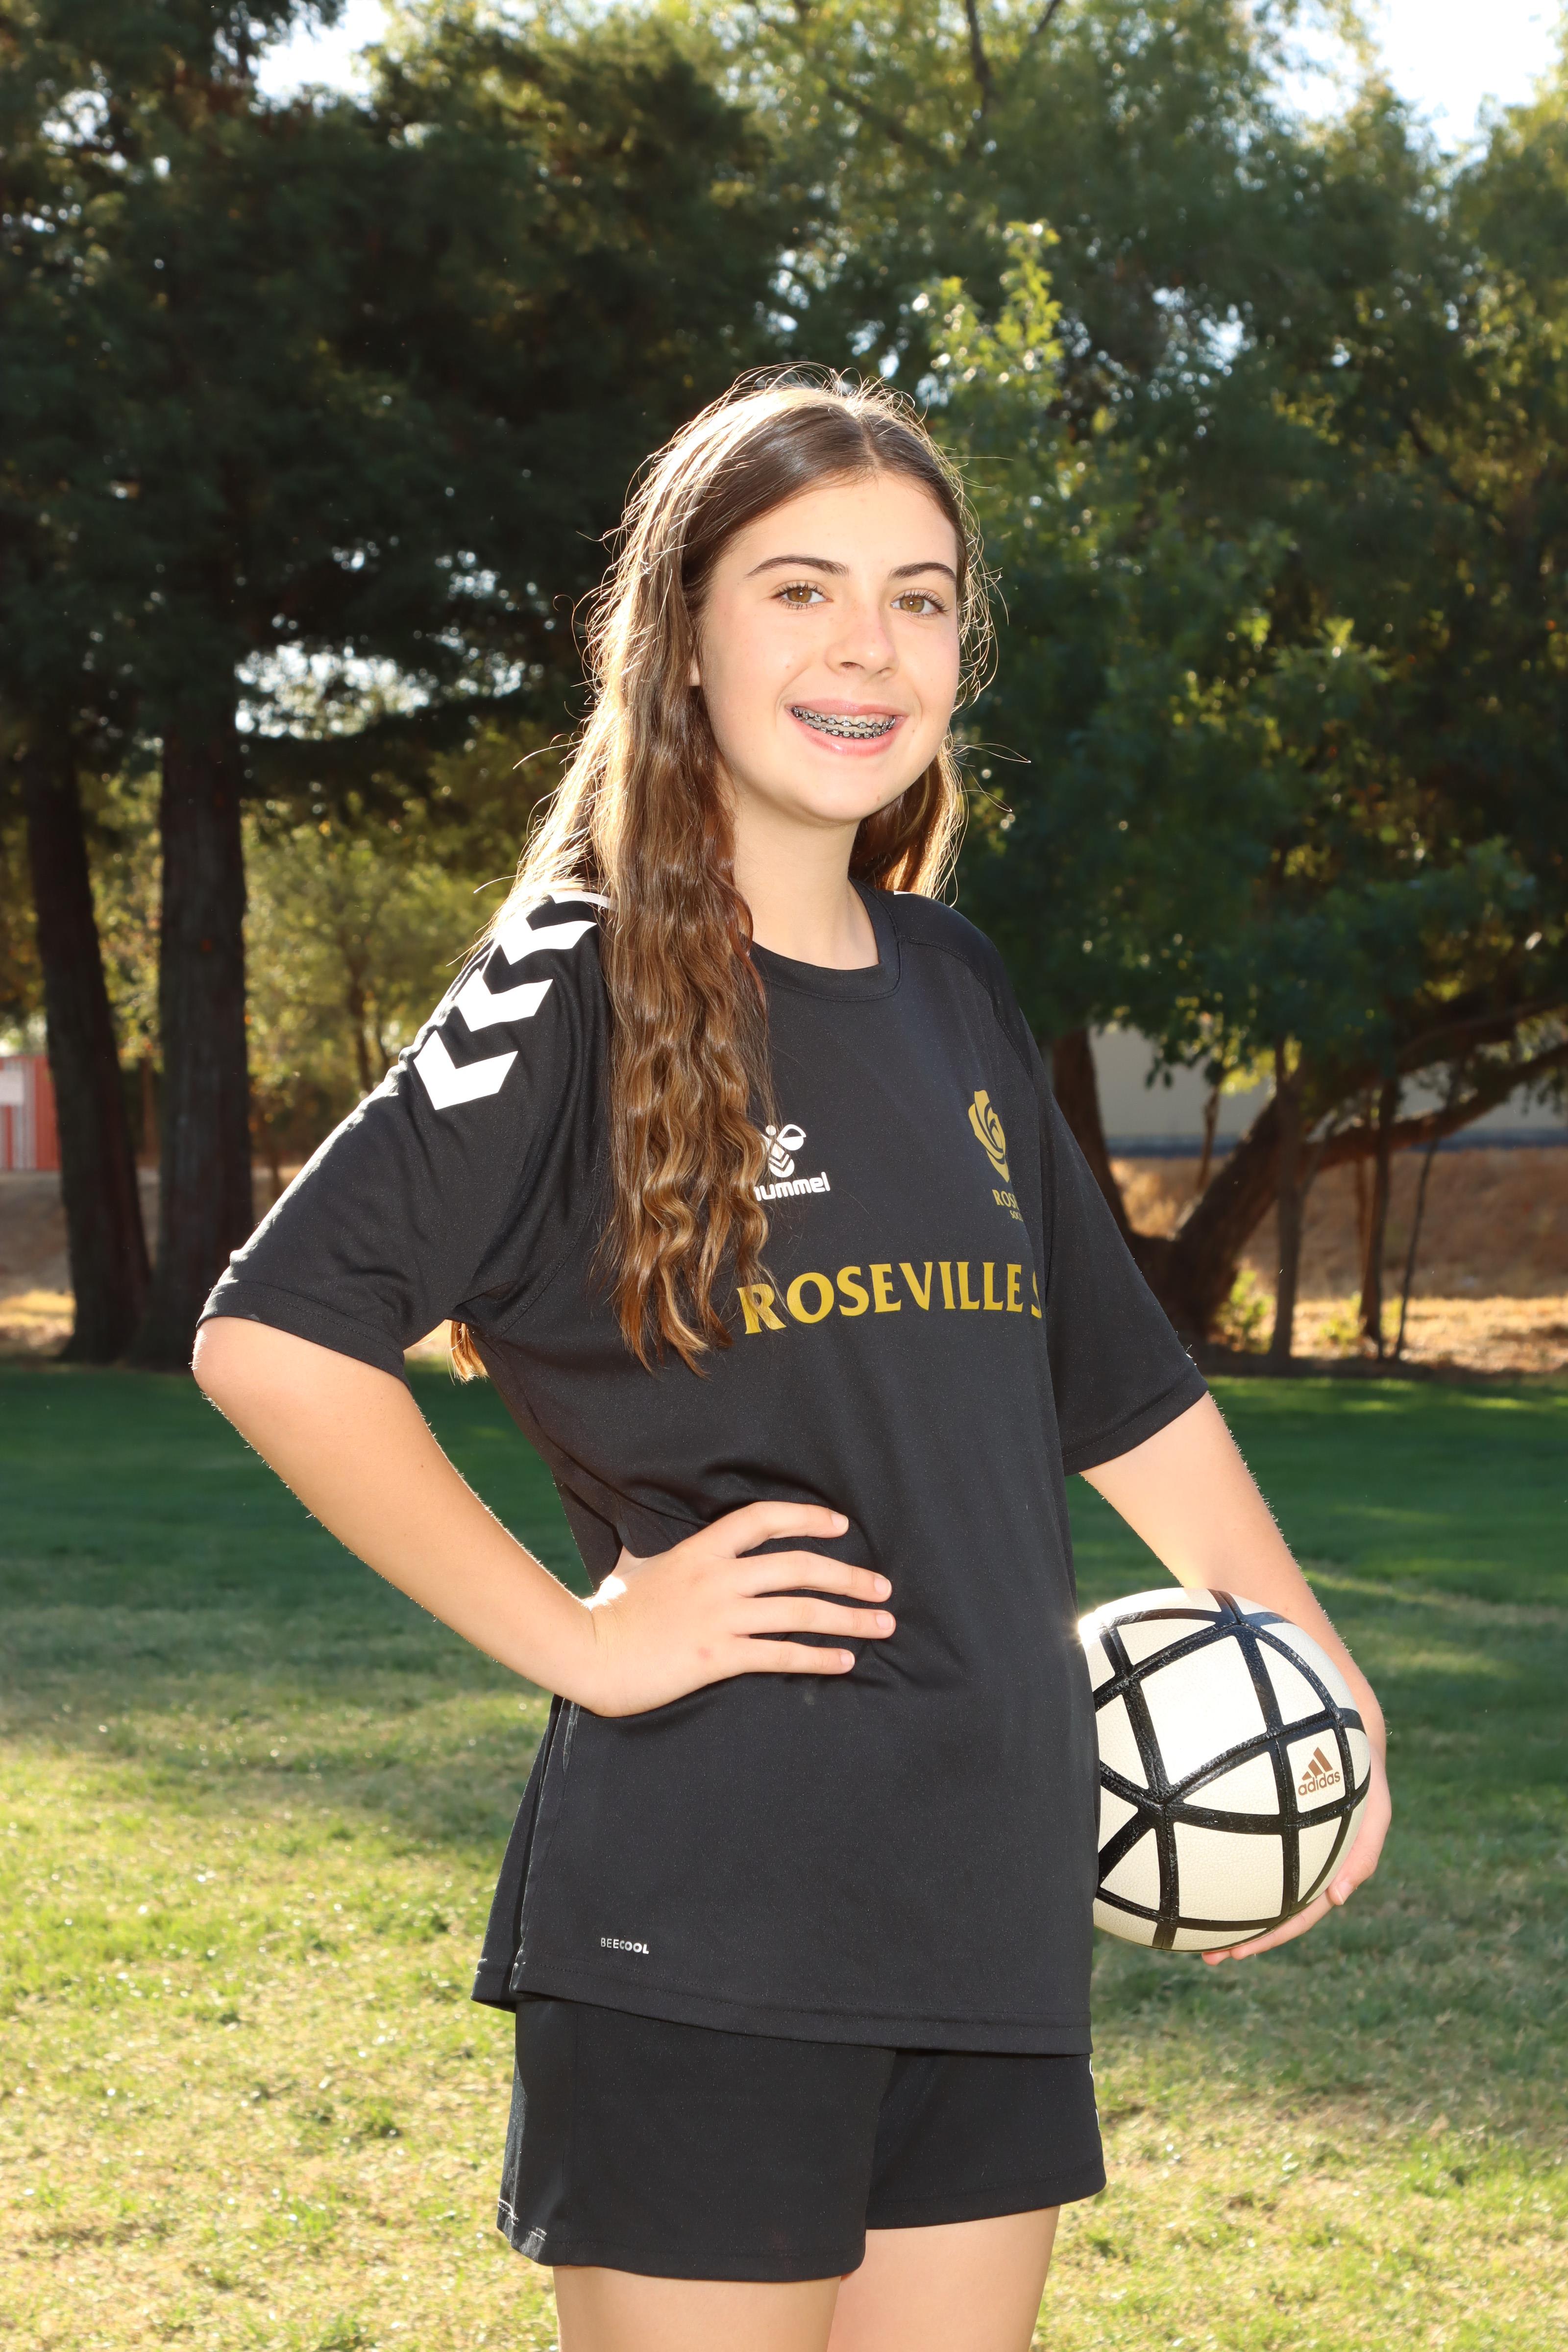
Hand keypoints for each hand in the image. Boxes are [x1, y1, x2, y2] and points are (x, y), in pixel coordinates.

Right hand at [569, 1501, 894, 1717]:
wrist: (589, 1652)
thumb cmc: (609, 1611)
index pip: (762, 1519)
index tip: (841, 1525)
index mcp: (700, 1550)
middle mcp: (717, 1578)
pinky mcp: (717, 1657)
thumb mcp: (631, 1566)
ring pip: (799, 1611)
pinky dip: (818, 1657)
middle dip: (848, 1576)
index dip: (806, 1517)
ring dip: (848, 1618)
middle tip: (882, 1587)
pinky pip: (780, 1654)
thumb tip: (640, 1541)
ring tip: (882, 1624)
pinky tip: (845, 1661)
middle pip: (798, 1567)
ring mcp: (719, 1617)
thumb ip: (648, 1551)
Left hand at [1201, 1739, 1391, 1964]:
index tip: (1238, 1953)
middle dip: (1242, 1938)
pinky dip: (1225, 1870)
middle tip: (1209, 1958)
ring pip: (1254, 1890)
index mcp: (1325, 1872)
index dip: (1269, 1937)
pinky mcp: (1268, 1826)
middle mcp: (1302, 1867)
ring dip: (1229, 1913)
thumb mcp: (1377, 1812)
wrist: (1349, 1732)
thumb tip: (1338, 1899)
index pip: (1296, 1916)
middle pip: (1270, 1912)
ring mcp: (1285, 1849)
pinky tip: (1196, 1873)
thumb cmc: (1364, 1775)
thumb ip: (1365, 1855)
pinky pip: (1245, 1853)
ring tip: (1195, 1933)